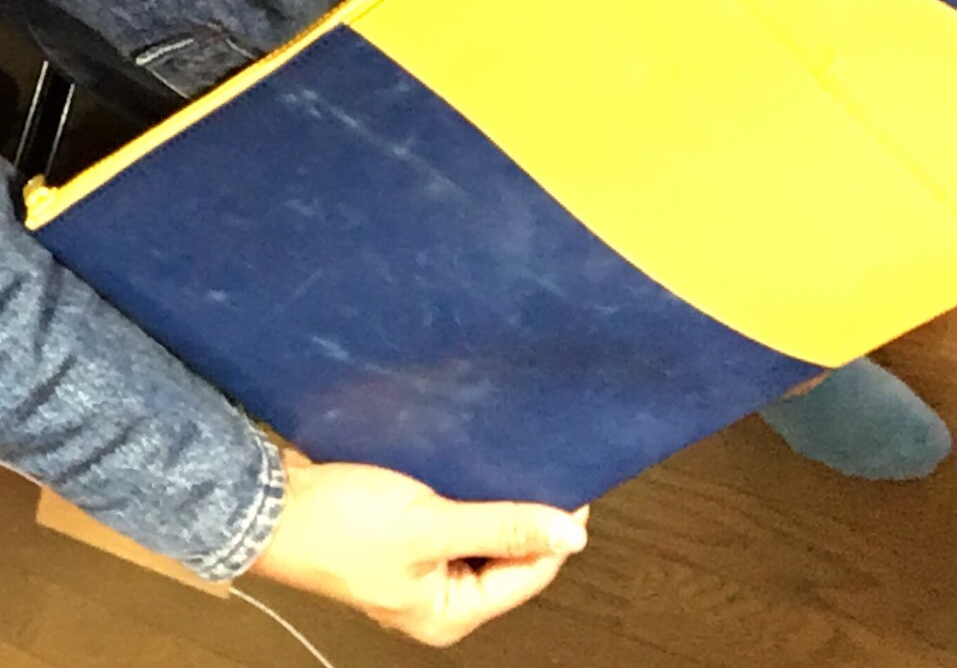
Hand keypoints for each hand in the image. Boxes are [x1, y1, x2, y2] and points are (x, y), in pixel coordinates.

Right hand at [249, 449, 588, 645]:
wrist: (269, 502)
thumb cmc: (338, 526)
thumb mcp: (429, 524)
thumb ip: (501, 525)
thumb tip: (571, 535)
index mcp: (448, 613)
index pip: (530, 572)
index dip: (553, 528)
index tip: (571, 482)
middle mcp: (439, 596)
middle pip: (508, 553)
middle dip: (524, 512)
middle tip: (540, 462)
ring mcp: (420, 565)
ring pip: (481, 529)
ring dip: (494, 496)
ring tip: (509, 457)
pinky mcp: (404, 534)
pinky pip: (454, 514)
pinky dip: (466, 489)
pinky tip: (473, 459)